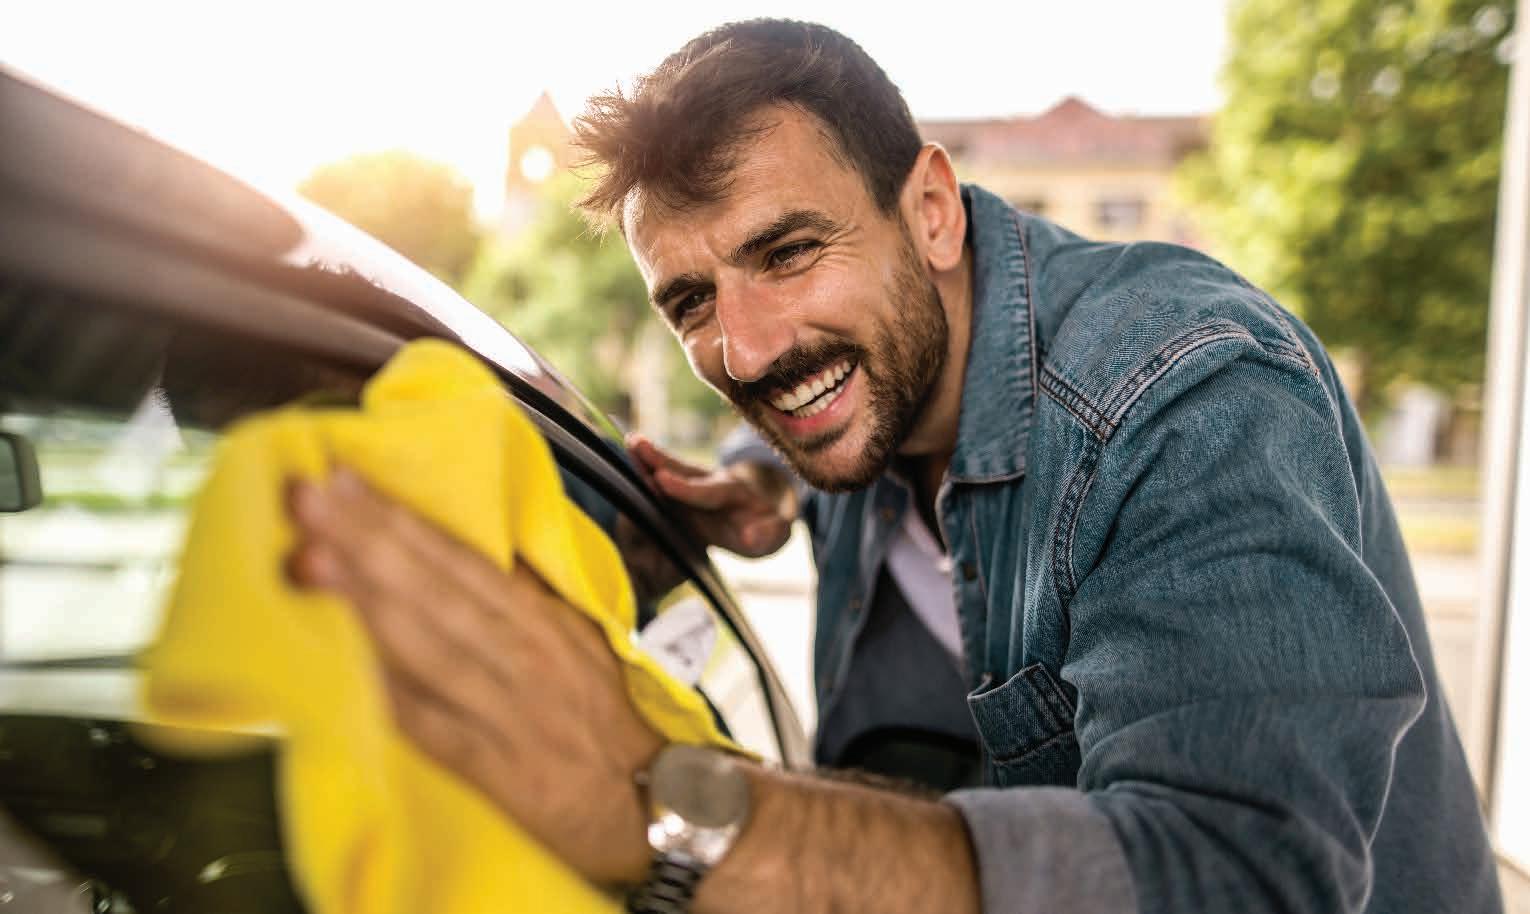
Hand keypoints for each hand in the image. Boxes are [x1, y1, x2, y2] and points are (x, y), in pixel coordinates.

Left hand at [285, 468, 660, 886]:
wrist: (647, 801)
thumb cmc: (601, 714)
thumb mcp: (579, 637)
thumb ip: (526, 592)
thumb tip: (474, 536)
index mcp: (542, 617)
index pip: (461, 556)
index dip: (400, 516)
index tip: (341, 476)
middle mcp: (524, 653)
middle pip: (435, 588)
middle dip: (367, 538)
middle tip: (307, 496)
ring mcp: (507, 709)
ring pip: (427, 646)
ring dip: (365, 601)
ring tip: (307, 559)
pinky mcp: (493, 768)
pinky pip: (431, 725)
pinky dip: (388, 691)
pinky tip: (338, 664)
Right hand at [626, 434, 795, 558]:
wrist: (763, 512)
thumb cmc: (769, 526)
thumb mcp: (777, 534)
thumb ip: (769, 533)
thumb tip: (750, 537)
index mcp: (734, 493)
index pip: (707, 491)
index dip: (685, 487)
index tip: (662, 479)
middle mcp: (713, 482)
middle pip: (685, 470)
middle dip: (661, 458)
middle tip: (636, 444)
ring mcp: (697, 484)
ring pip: (671, 469)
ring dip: (648, 458)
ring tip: (628, 443)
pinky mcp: (685, 492)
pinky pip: (663, 479)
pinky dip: (645, 469)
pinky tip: (627, 459)